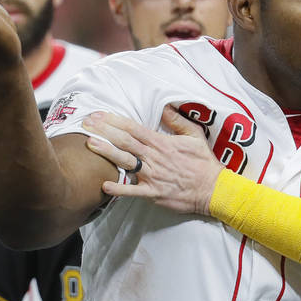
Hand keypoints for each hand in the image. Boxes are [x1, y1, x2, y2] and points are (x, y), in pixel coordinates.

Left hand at [82, 105, 223, 214]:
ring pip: (126, 161)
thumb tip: (165, 107)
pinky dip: (119, 188)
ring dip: (107, 152)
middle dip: (104, 131)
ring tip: (90, 144)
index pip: (134, 128)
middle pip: (125, 141)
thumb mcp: (195, 136)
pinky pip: (133, 191)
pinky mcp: (153, 193)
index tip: (100, 114)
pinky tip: (104, 185)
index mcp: (162, 143)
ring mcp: (153, 176)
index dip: (115, 120)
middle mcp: (154, 157)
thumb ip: (178, 121)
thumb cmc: (204, 163)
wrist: (213, 189)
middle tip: (86, 123)